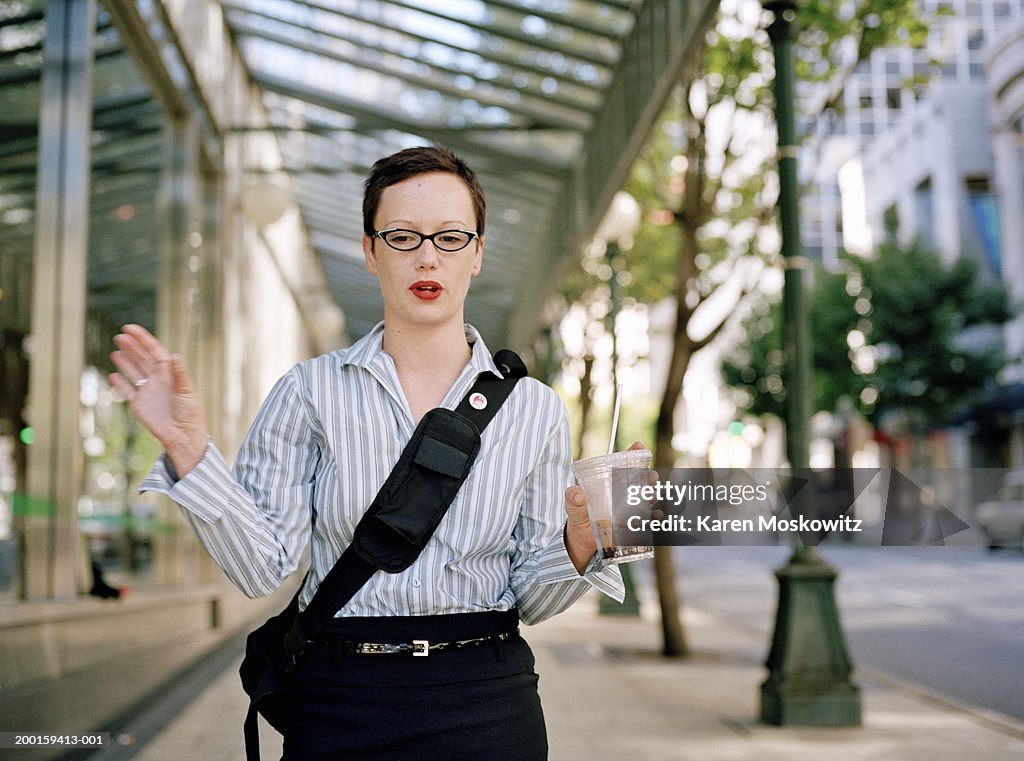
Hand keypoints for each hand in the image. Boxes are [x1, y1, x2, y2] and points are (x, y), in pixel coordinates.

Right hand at [109, 324, 208, 475]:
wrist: (183, 436)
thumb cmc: (190, 413)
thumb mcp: (187, 392)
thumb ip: (179, 374)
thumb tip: (174, 355)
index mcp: (170, 373)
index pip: (154, 351)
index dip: (143, 339)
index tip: (130, 328)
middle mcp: (158, 380)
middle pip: (142, 358)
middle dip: (132, 347)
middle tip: (119, 335)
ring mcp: (148, 391)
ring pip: (134, 371)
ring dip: (125, 361)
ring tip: (116, 349)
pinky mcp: (139, 405)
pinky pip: (127, 391)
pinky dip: (120, 383)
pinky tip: (112, 374)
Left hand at [564, 440, 647, 573]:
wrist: (582, 544)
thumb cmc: (578, 520)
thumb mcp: (572, 509)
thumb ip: (573, 500)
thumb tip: (578, 494)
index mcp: (608, 484)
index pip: (622, 464)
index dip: (632, 454)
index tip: (639, 446)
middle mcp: (622, 493)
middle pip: (639, 479)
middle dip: (647, 476)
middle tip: (649, 478)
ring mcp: (630, 509)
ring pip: (646, 498)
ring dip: (652, 496)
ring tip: (650, 498)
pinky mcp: (633, 525)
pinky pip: (648, 519)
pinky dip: (654, 518)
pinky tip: (655, 518)